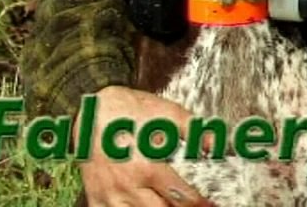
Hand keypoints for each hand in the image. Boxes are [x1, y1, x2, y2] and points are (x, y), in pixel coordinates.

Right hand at [76, 85, 213, 206]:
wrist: (91, 109)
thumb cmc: (129, 110)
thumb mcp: (168, 113)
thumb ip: (194, 130)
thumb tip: (215, 144)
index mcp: (148, 167)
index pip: (180, 197)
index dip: (199, 204)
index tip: (210, 205)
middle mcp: (128, 185)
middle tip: (193, 206)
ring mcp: (109, 193)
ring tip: (168, 205)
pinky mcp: (95, 195)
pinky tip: (138, 206)